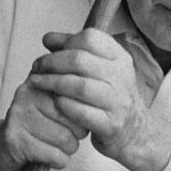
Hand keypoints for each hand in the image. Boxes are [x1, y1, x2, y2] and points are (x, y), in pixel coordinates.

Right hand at [0, 61, 87, 170]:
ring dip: (68, 149)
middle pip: (73, 116)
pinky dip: (58, 161)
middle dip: (77, 133)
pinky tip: (51, 157)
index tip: (78, 121)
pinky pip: (52, 154)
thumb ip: (76, 96)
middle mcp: (29, 91)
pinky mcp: (14, 138)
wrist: (3, 146)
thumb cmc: (41, 125)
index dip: (83, 114)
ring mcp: (19, 114)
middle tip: (68, 136)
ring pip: (64, 137)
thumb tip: (102, 100)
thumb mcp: (58, 103)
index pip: (78, 95)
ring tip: (59, 147)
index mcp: (43, 78)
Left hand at [32, 29, 170, 170]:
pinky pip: (80, 112)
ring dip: (52, 83)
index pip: (90, 38)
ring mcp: (118, 102)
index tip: (50, 50)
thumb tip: (48, 38)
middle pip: (80, 60)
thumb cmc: (110, 97)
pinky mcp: (111, 125)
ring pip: (79, 86)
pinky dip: (62, 105)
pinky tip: (54, 102)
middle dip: (52, 62)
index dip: (66, 41)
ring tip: (36, 82)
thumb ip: (74, 51)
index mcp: (120, 58)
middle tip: (36, 66)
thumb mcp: (99, 69)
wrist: (134, 132)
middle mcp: (122, 76)